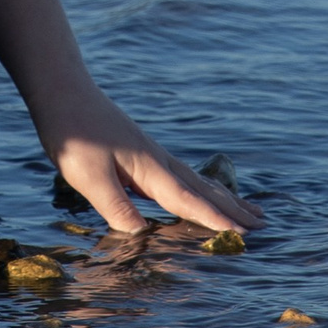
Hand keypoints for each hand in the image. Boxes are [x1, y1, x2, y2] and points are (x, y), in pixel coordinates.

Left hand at [29, 77, 263, 236]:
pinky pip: (182, 175)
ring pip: (196, 180)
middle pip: (203, 189)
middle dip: (232, 208)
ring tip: (248, 208)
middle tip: (263, 223)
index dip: (215, 221)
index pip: (188, 201)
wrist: (63, 91)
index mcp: (149, 169)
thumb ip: (116, 206)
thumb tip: (142, 236)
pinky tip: (200, 189)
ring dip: (222, 197)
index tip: (244, 236)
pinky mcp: (140, 151)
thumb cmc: (74, 133)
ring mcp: (151, 154)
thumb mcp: (88, 176)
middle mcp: (158, 161)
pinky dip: (201, 187)